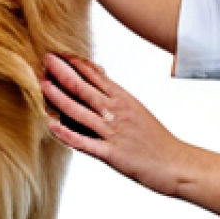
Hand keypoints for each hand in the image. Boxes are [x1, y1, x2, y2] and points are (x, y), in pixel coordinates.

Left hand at [41, 54, 188, 198]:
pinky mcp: (112, 154)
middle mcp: (118, 112)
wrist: (176, 164)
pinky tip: (52, 126)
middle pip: (85, 88)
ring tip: (43, 84)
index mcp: (124, 99)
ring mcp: (114, 133)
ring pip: (80, 112)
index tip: (60, 54)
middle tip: (46, 59)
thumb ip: (116, 97)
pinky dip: (67, 134)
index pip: (96, 76)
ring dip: (59, 97)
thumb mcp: (137, 110)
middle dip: (62, 72)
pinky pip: (85, 142)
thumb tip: (99, 79)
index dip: (76, 64)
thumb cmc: (156, 139)